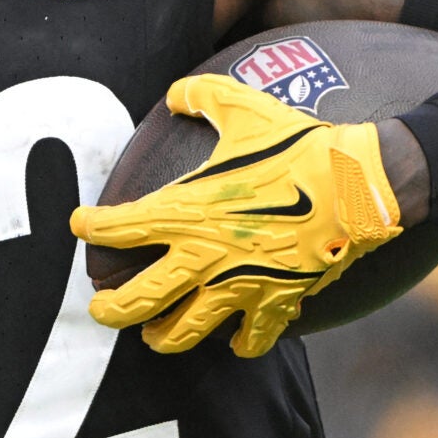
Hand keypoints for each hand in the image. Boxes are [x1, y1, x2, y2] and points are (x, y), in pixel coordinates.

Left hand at [71, 75, 402, 356]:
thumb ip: (202, 96)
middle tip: (98, 309)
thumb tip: (176, 93)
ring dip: (165, 338)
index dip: (93, 226)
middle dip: (111, 310)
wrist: (357, 184)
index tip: (80, 224)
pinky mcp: (277, 301)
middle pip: (140, 299)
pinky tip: (235, 342)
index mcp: (187, 211)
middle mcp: (204, 257)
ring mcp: (239, 285)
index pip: (120, 225)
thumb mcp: (245, 108)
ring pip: (186, 331)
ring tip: (154, 338)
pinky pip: (253, 338)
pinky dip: (242, 344)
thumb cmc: (299, 145)